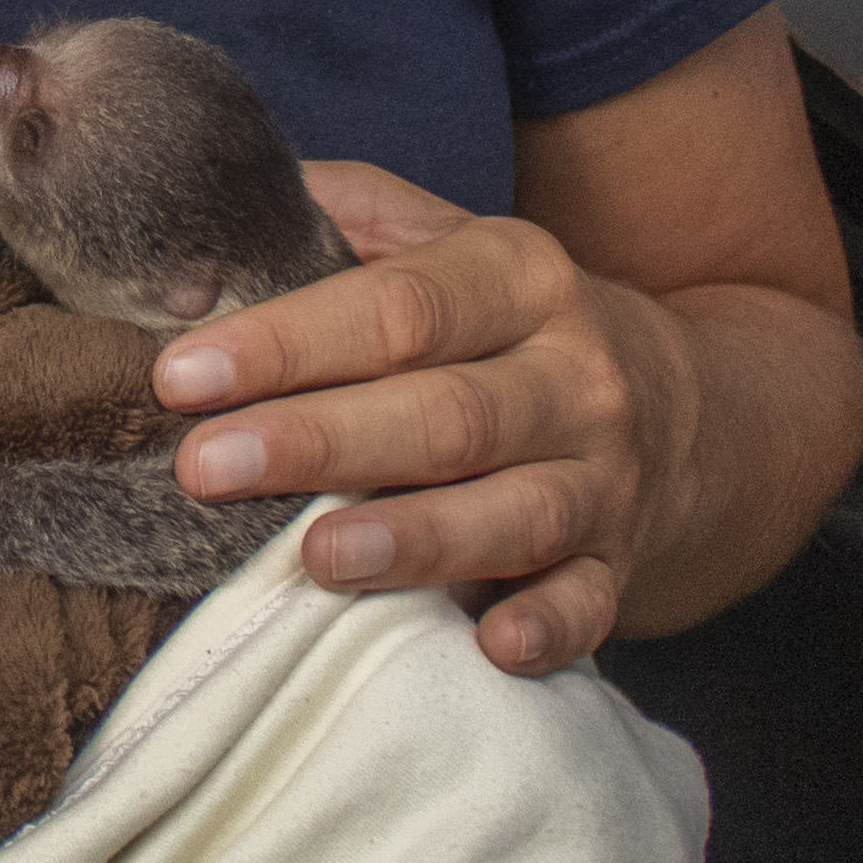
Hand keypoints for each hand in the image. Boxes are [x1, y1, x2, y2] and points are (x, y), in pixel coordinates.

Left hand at [145, 162, 702, 675]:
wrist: (681, 407)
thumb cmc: (504, 323)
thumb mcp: (443, 242)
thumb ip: (336, 219)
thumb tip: (199, 243)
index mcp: (519, 276)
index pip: (398, 307)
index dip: (287, 341)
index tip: (181, 374)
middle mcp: (574, 374)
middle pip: (446, 413)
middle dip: (320, 441)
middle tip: (206, 468)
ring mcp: (606, 476)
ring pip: (516, 511)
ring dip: (416, 538)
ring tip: (315, 556)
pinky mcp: (620, 564)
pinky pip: (591, 604)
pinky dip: (547, 626)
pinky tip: (490, 642)